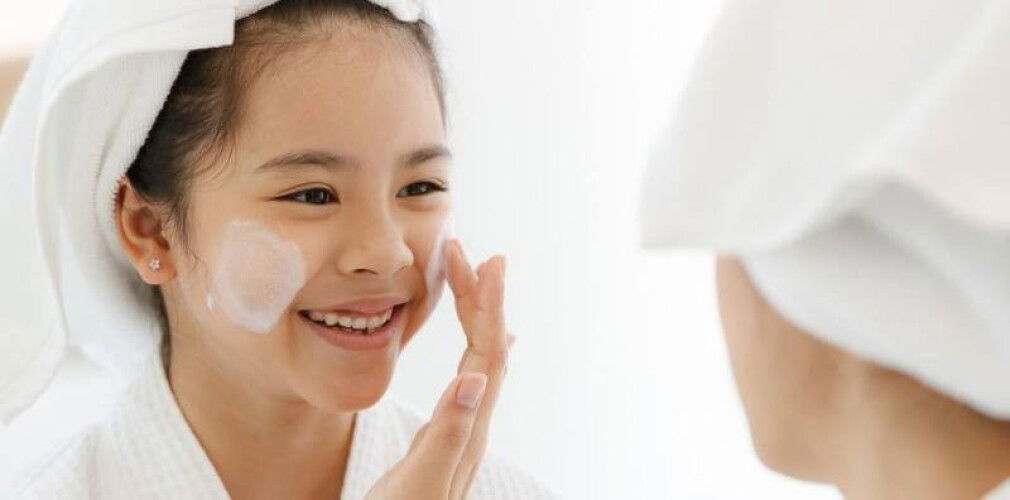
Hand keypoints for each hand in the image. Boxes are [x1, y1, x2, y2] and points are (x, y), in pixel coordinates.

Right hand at [365, 241, 509, 499]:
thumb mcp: (419, 483)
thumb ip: (448, 434)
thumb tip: (476, 376)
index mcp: (467, 429)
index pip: (486, 352)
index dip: (486, 304)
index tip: (482, 260)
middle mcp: (472, 426)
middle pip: (488, 349)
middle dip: (481, 297)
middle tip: (468, 252)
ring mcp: (460, 433)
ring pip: (481, 362)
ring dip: (478, 317)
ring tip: (475, 280)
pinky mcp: (444, 439)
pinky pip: (470, 382)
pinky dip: (474, 352)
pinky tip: (478, 351)